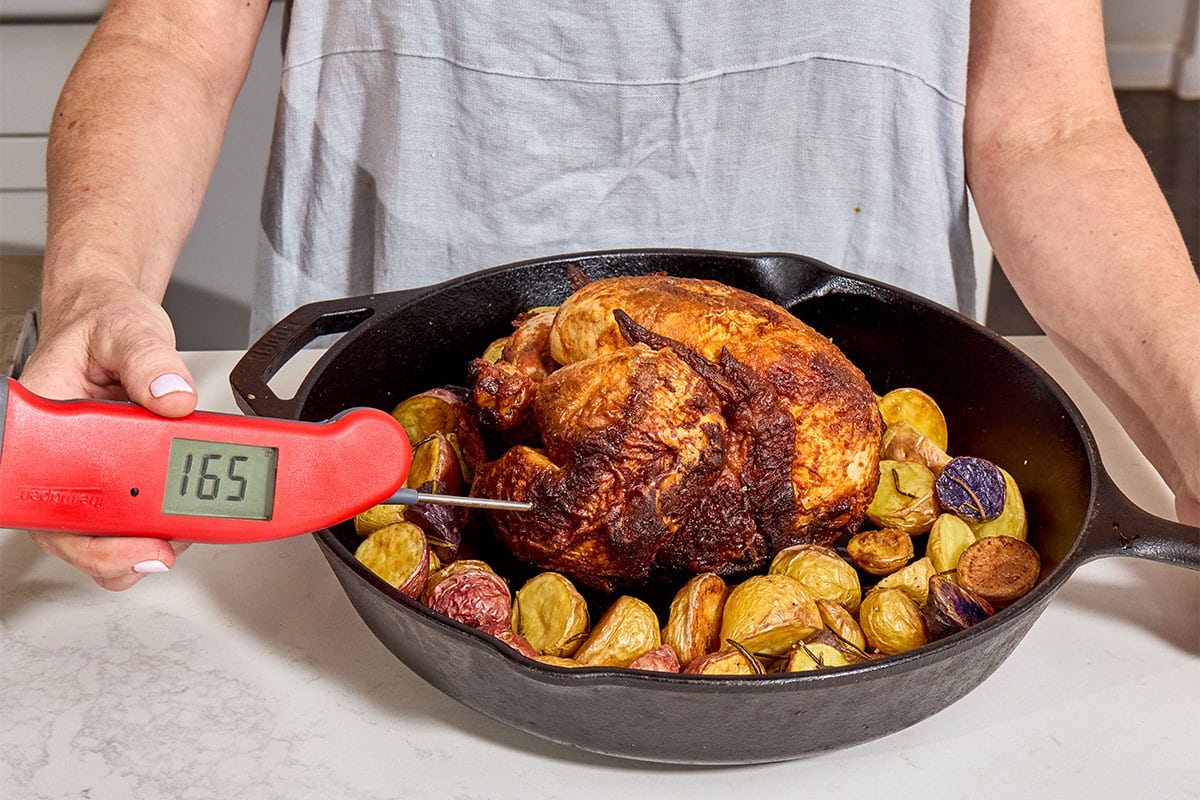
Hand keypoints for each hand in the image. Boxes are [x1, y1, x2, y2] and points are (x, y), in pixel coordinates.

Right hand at [19, 275, 194, 589]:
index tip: (133, 543)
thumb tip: (172, 396)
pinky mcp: (120, 473)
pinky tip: (190, 511)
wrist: (112, 318)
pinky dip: (162, 520)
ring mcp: (89, 469)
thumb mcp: (127, 331)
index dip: (86, 537)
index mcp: (41, 424)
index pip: (49, 499)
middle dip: (122, 553)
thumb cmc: (102, 324)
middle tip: (168, 549)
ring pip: (103, 534)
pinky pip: (133, 513)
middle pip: (74, 534)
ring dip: (144, 542)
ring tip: (187, 527)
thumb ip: (149, 360)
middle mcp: (59, 457)